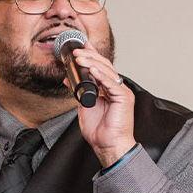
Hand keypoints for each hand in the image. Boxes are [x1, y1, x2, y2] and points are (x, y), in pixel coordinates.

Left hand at [66, 41, 135, 166]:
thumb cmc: (100, 131)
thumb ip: (78, 92)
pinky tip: (92, 69)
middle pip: (104, 66)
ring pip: (107, 71)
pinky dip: (101, 75)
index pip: (99, 67)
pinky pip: (111, 83)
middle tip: (76, 50)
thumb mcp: (84, 107)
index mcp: (108, 89)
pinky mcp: (124, 98)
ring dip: (92, 63)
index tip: (80, 45)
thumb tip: (68, 79)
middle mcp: (116, 88)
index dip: (91, 55)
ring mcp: (121, 92)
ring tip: (79, 57)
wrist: (109, 147)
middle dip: (89, 56)